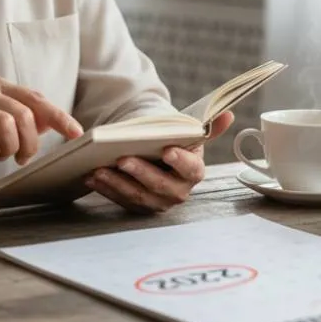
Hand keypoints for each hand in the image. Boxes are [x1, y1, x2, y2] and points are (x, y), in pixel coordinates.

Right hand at [0, 77, 83, 172]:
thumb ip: (20, 121)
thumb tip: (51, 122)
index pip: (35, 99)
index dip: (59, 117)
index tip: (76, 134)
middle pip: (23, 113)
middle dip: (30, 142)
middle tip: (23, 158)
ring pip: (5, 124)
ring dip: (10, 147)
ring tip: (3, 157)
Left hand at [85, 112, 234, 212]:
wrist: (162, 159)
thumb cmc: (176, 143)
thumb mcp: (190, 134)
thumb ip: (209, 127)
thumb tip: (229, 114)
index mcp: (194, 172)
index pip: (191, 169)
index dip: (180, 161)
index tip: (167, 150)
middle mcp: (178, 191)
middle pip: (159, 185)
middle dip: (140, 173)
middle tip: (122, 158)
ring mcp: (157, 202)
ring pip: (136, 196)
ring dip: (116, 183)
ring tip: (98, 169)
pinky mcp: (137, 206)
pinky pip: (120, 200)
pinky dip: (106, 189)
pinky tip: (92, 177)